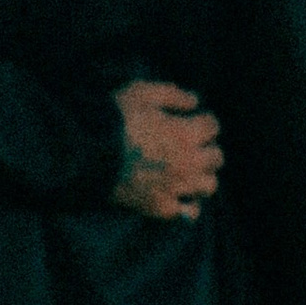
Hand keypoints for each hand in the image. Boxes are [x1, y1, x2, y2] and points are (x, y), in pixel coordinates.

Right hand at [113, 78, 222, 221]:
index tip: (192, 120)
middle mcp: (189, 163)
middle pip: (217, 157)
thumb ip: (172, 94)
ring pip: (209, 185)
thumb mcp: (141, 93)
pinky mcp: (162, 207)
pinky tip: (178, 195)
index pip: (213, 126)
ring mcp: (177, 188)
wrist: (88, 153)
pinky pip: (189, 211)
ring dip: (202, 175)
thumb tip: (195, 101)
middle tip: (191, 145)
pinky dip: (188, 204)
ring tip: (187, 170)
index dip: (203, 121)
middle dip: (207, 148)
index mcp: (186, 133)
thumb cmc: (114, 118)